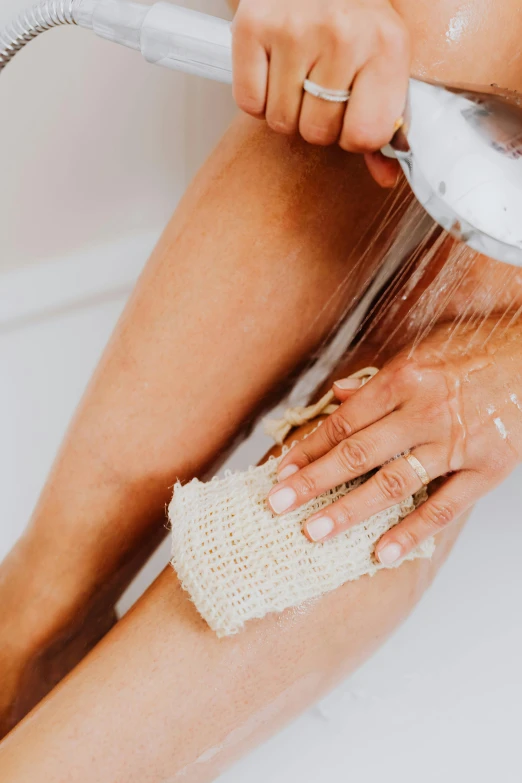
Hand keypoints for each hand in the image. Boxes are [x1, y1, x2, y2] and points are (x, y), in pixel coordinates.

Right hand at [231, 0, 409, 186]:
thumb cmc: (354, 19)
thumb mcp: (384, 62)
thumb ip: (383, 122)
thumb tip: (385, 178)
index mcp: (387, 47)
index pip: (364, 136)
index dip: (353, 135)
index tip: (351, 114)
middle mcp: (343, 35)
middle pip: (317, 133)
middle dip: (316, 121)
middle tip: (319, 87)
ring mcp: (295, 28)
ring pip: (281, 122)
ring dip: (286, 109)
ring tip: (298, 73)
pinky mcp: (253, 25)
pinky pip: (249, 103)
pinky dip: (257, 97)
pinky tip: (272, 68)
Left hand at [268, 318, 521, 563]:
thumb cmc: (472, 357)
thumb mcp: (420, 356)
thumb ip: (376, 381)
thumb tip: (336, 395)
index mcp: (403, 380)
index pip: (343, 422)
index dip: (308, 448)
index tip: (281, 472)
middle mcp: (424, 411)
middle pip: (357, 454)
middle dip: (313, 482)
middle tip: (277, 506)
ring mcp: (456, 442)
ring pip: (393, 483)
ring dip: (350, 510)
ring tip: (315, 533)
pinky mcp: (486, 468)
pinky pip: (444, 506)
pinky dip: (412, 531)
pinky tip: (381, 552)